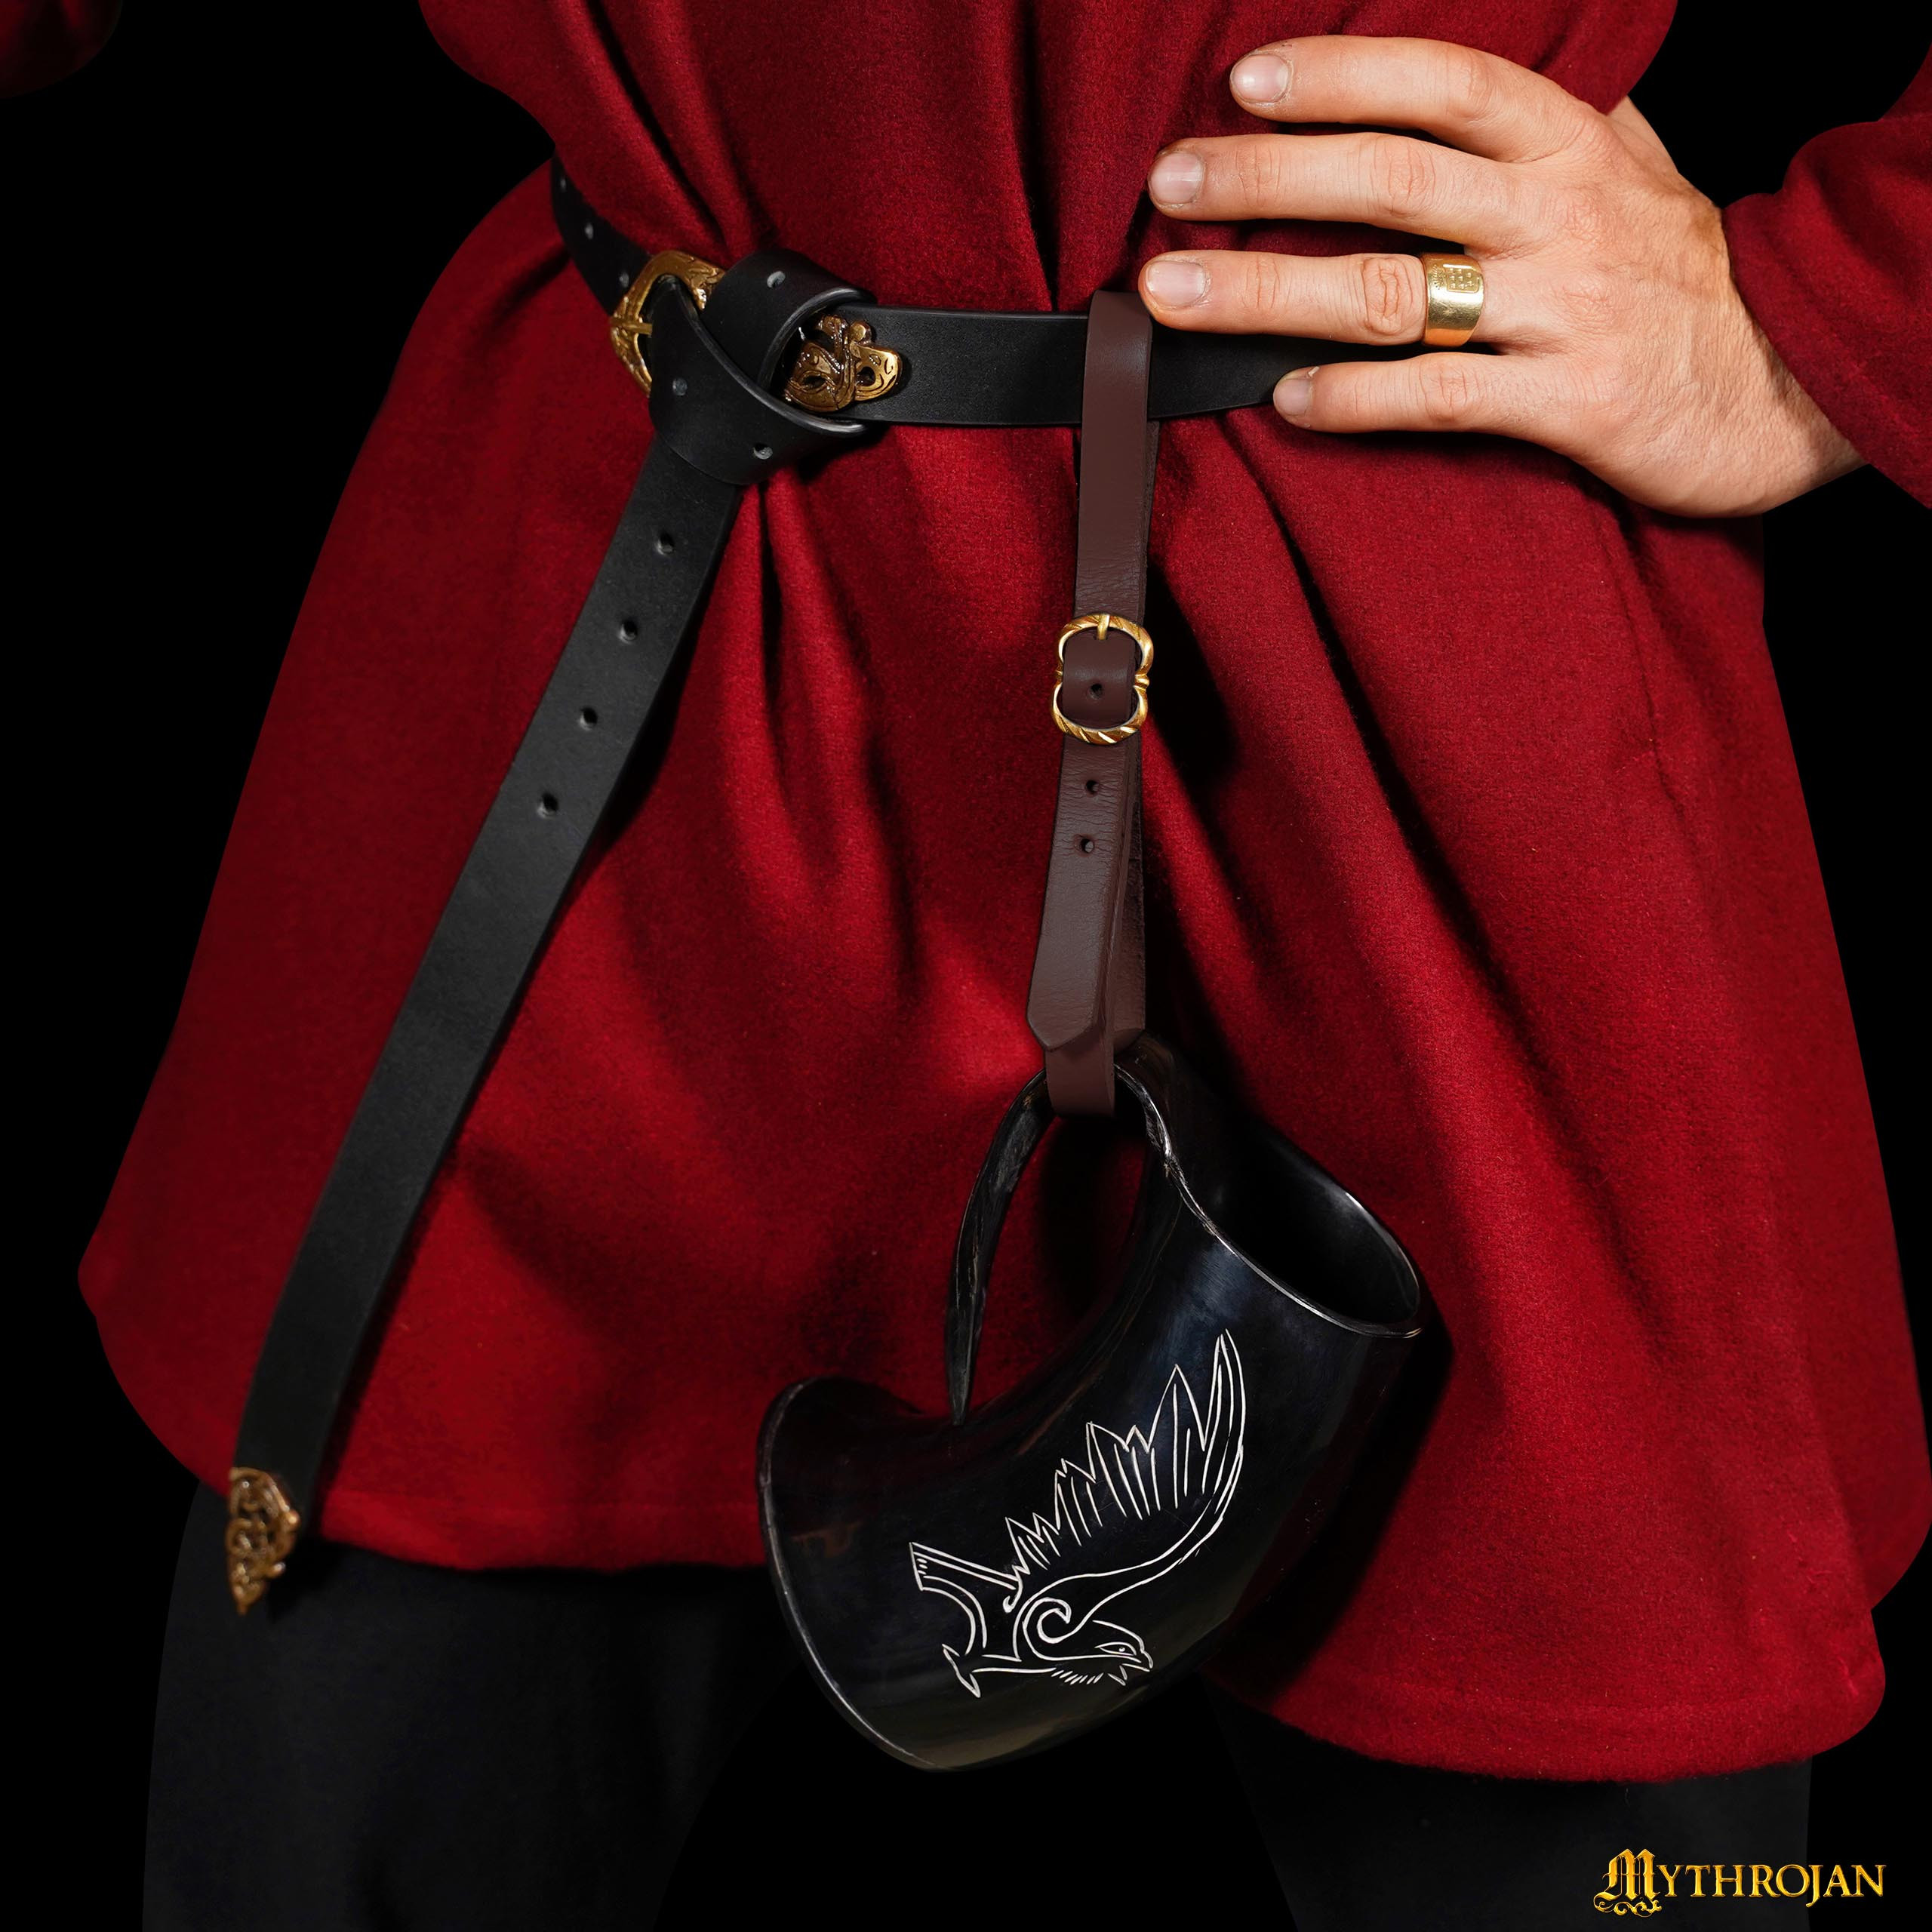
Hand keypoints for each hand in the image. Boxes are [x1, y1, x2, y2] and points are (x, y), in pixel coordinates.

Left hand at [1139, 37, 1862, 515]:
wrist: (1793, 377)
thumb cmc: (1685, 275)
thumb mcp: (1632, 172)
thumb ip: (1545, 132)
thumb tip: (1450, 93)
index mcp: (1568, 145)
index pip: (1441, 83)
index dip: (1340, 76)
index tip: (1244, 83)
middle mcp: (1559, 215)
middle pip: (1389, 180)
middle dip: (1267, 177)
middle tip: (1171, 184)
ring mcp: (1563, 310)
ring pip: (1393, 291)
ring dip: (1272, 291)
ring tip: (1177, 295)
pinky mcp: (1571, 403)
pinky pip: (1441, 398)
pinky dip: (1357, 400)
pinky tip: (1286, 400)